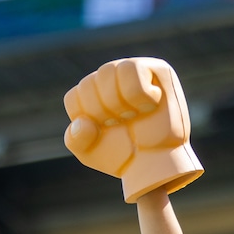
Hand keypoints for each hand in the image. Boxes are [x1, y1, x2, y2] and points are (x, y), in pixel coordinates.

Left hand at [63, 58, 203, 201]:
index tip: (107, 131)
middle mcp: (110, 76)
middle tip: (123, 123)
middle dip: (103, 112)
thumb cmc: (125, 154)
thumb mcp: (91, 152)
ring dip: (119, 102)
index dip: (89, 120)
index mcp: (91, 92)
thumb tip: (82, 123)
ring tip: (134, 114)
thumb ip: (75, 138)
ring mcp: (134, 70)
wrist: (155, 164)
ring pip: (108, 71)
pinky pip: (133, 69)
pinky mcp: (158, 69)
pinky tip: (150, 106)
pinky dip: (138, 94)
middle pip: (89, 83)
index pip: (74, 97)